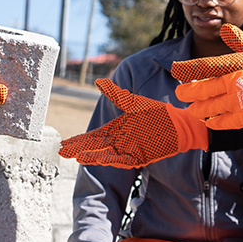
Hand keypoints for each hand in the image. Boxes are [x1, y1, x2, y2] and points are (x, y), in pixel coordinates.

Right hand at [59, 79, 208, 166]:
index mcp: (116, 130)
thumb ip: (116, 94)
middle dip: (79, 149)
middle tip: (62, 152)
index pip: (93, 137)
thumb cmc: (158, 113)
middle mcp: (120, 141)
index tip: (63, 144)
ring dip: (93, 156)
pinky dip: (112, 159)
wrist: (179, 123)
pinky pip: (124, 160)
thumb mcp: (134, 103)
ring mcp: (129, 150)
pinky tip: (101, 159)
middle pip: (95, 147)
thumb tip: (99, 81)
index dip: (79, 141)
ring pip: (106, 155)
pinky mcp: (141, 156)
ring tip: (78, 157)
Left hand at [172, 26, 242, 127]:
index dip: (186, 69)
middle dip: (187, 93)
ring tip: (191, 110)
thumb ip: (239, 40)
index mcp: (234, 64)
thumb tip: (225, 29)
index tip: (175, 69)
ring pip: (209, 108)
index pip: (203, 66)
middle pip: (201, 90)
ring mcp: (238, 101)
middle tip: (179, 94)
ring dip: (198, 109)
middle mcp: (231, 83)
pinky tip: (209, 123)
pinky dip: (214, 122)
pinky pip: (225, 122)